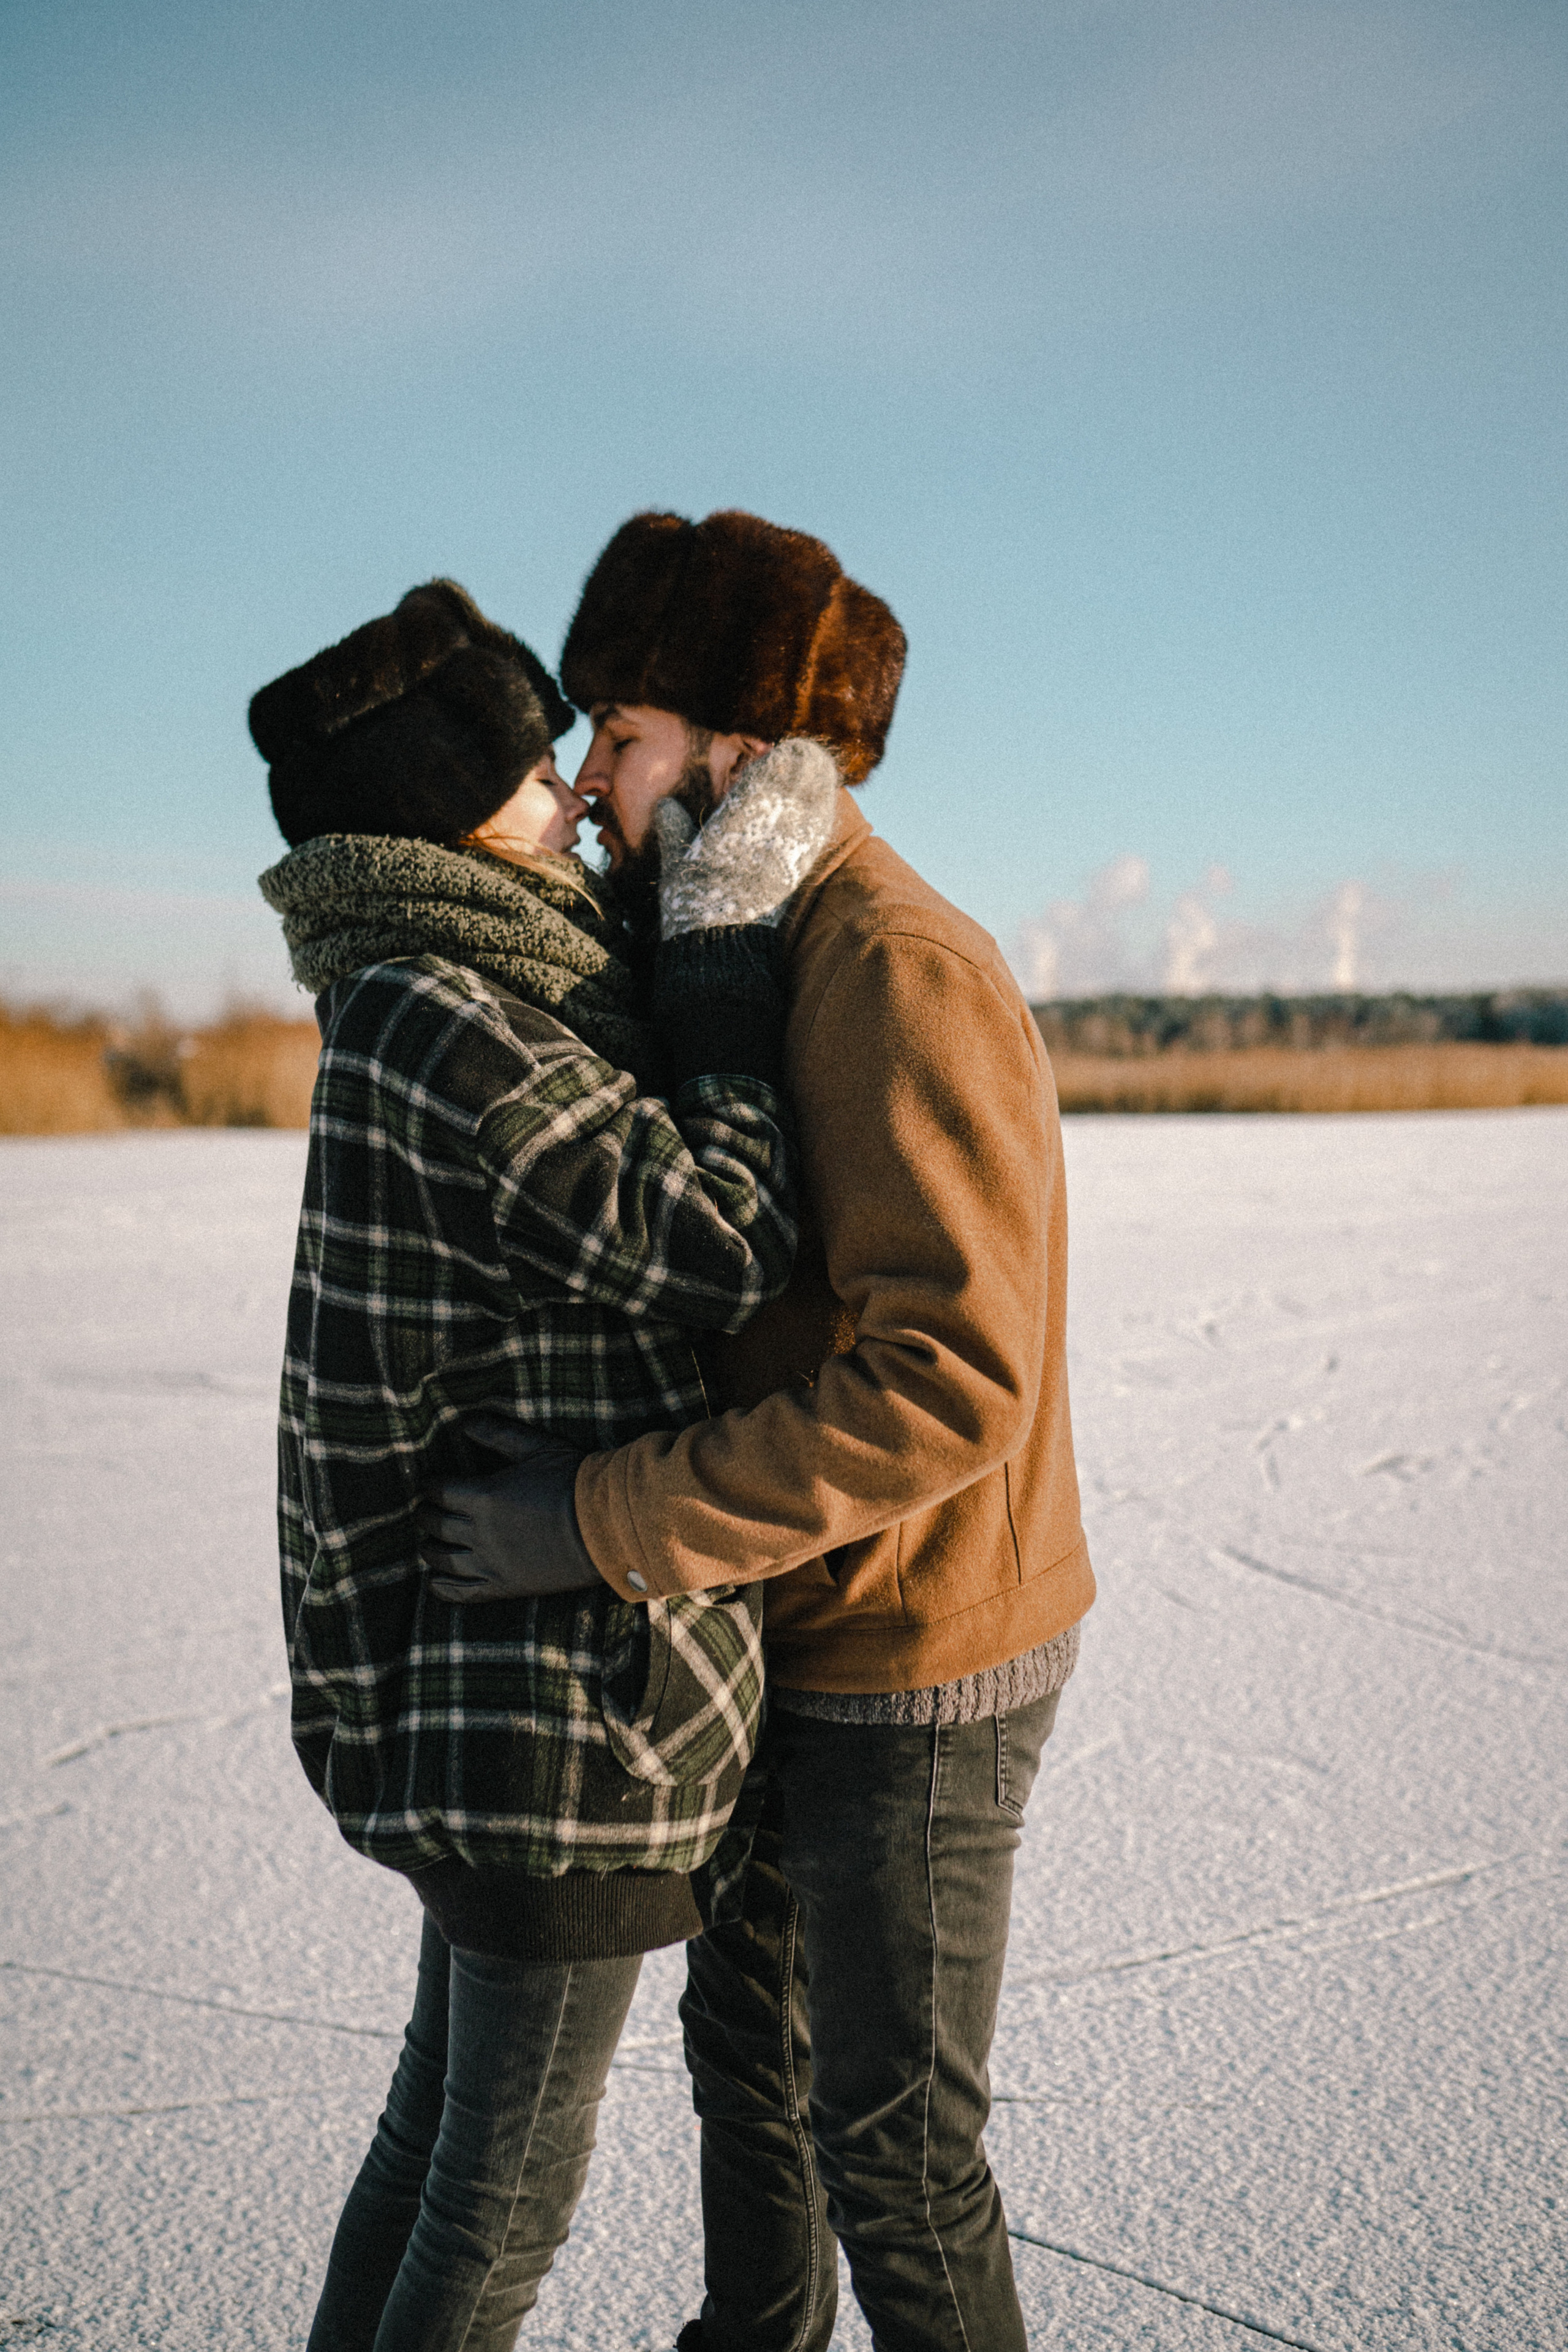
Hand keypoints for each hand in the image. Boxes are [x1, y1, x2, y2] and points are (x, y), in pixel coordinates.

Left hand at [417, 1416, 600, 1603]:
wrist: (607, 1526)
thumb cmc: (574, 1481)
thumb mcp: (536, 1447)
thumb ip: (497, 1433)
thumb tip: (463, 1421)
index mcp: (484, 1496)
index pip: (439, 1491)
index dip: (429, 1486)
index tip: (429, 1484)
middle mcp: (480, 1532)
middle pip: (435, 1524)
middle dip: (425, 1515)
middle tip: (424, 1510)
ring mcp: (491, 1562)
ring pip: (442, 1558)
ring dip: (428, 1549)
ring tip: (426, 1543)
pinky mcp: (505, 1586)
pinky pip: (462, 1592)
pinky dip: (442, 1586)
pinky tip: (435, 1580)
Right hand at [654, 738, 841, 937]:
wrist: (719, 947)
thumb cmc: (690, 904)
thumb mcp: (675, 863)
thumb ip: (674, 829)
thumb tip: (665, 804)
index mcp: (731, 827)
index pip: (757, 786)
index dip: (772, 765)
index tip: (780, 747)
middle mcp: (760, 837)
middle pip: (786, 795)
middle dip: (798, 770)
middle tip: (806, 749)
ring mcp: (781, 857)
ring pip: (804, 814)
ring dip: (814, 789)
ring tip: (822, 768)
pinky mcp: (793, 877)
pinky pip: (811, 842)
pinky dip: (819, 821)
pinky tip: (826, 808)